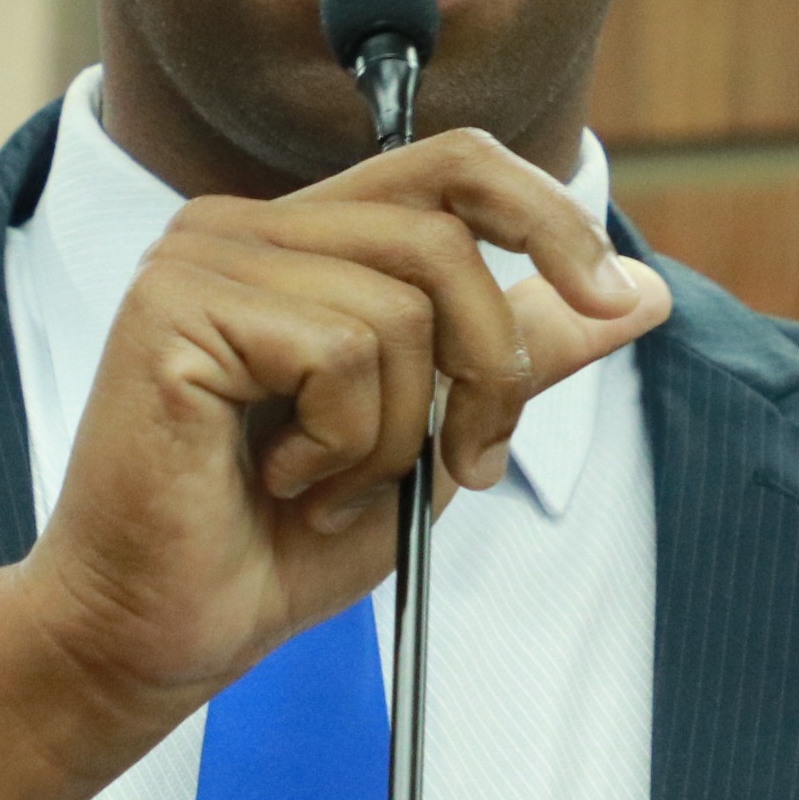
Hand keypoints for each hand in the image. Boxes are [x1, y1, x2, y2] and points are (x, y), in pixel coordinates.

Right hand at [0, 128, 670, 799]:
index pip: (452, 164)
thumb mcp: (430, 438)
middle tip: (460, 468)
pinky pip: (339, 348)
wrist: (158, 635)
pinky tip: (282, 480)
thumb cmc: (276, 544)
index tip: (612, 297)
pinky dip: (342, 441)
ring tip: (331, 486)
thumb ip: (515, 354)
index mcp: (303, 237)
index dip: (548, 214)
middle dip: (489, 366)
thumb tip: (640, 289)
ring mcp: (203, 256)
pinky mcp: (175, 306)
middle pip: (446, 233)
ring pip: (399, 304)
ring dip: (397, 431)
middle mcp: (245, 225)